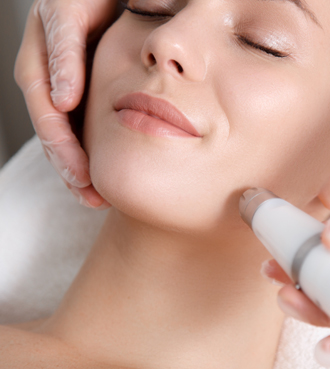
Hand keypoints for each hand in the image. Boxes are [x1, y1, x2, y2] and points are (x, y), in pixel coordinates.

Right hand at [14, 0, 117, 207]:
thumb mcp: (69, 14)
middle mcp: (47, 87)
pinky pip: (82, 131)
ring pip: (67, 140)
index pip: (49, 120)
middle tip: (93, 198)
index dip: (65, 152)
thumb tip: (61, 100)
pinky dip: (90, 155)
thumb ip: (64, 53)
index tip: (83, 178)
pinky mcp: (81, 97)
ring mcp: (63, 94)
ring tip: (97, 199)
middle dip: (71, 171)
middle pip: (55, 138)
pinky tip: (102, 176)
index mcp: (38, 69)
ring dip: (79, 172)